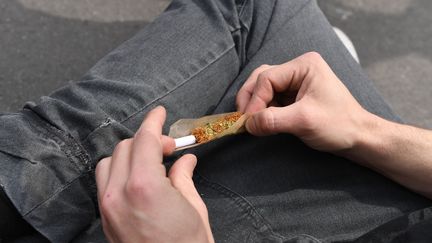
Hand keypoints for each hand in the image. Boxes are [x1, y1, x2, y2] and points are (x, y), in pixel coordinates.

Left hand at [96, 106, 213, 242]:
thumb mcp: (193, 207)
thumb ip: (183, 176)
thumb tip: (184, 159)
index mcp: (144, 187)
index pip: (143, 140)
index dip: (153, 122)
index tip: (161, 112)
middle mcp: (118, 194)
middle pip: (126, 147)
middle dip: (148, 141)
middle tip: (170, 149)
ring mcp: (108, 208)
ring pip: (110, 163)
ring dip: (130, 155)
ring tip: (152, 164)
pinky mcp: (105, 220)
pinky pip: (105, 183)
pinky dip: (119, 171)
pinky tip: (139, 179)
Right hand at [236, 52, 370, 151]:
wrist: (358, 138)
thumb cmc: (338, 125)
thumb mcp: (303, 121)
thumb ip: (272, 120)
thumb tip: (246, 124)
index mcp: (304, 66)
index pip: (267, 78)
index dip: (254, 100)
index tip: (248, 122)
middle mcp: (298, 69)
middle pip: (262, 79)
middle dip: (251, 99)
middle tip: (243, 120)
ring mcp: (296, 82)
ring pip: (264, 88)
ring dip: (255, 105)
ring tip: (251, 122)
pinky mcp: (294, 95)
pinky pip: (271, 99)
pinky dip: (263, 110)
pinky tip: (262, 122)